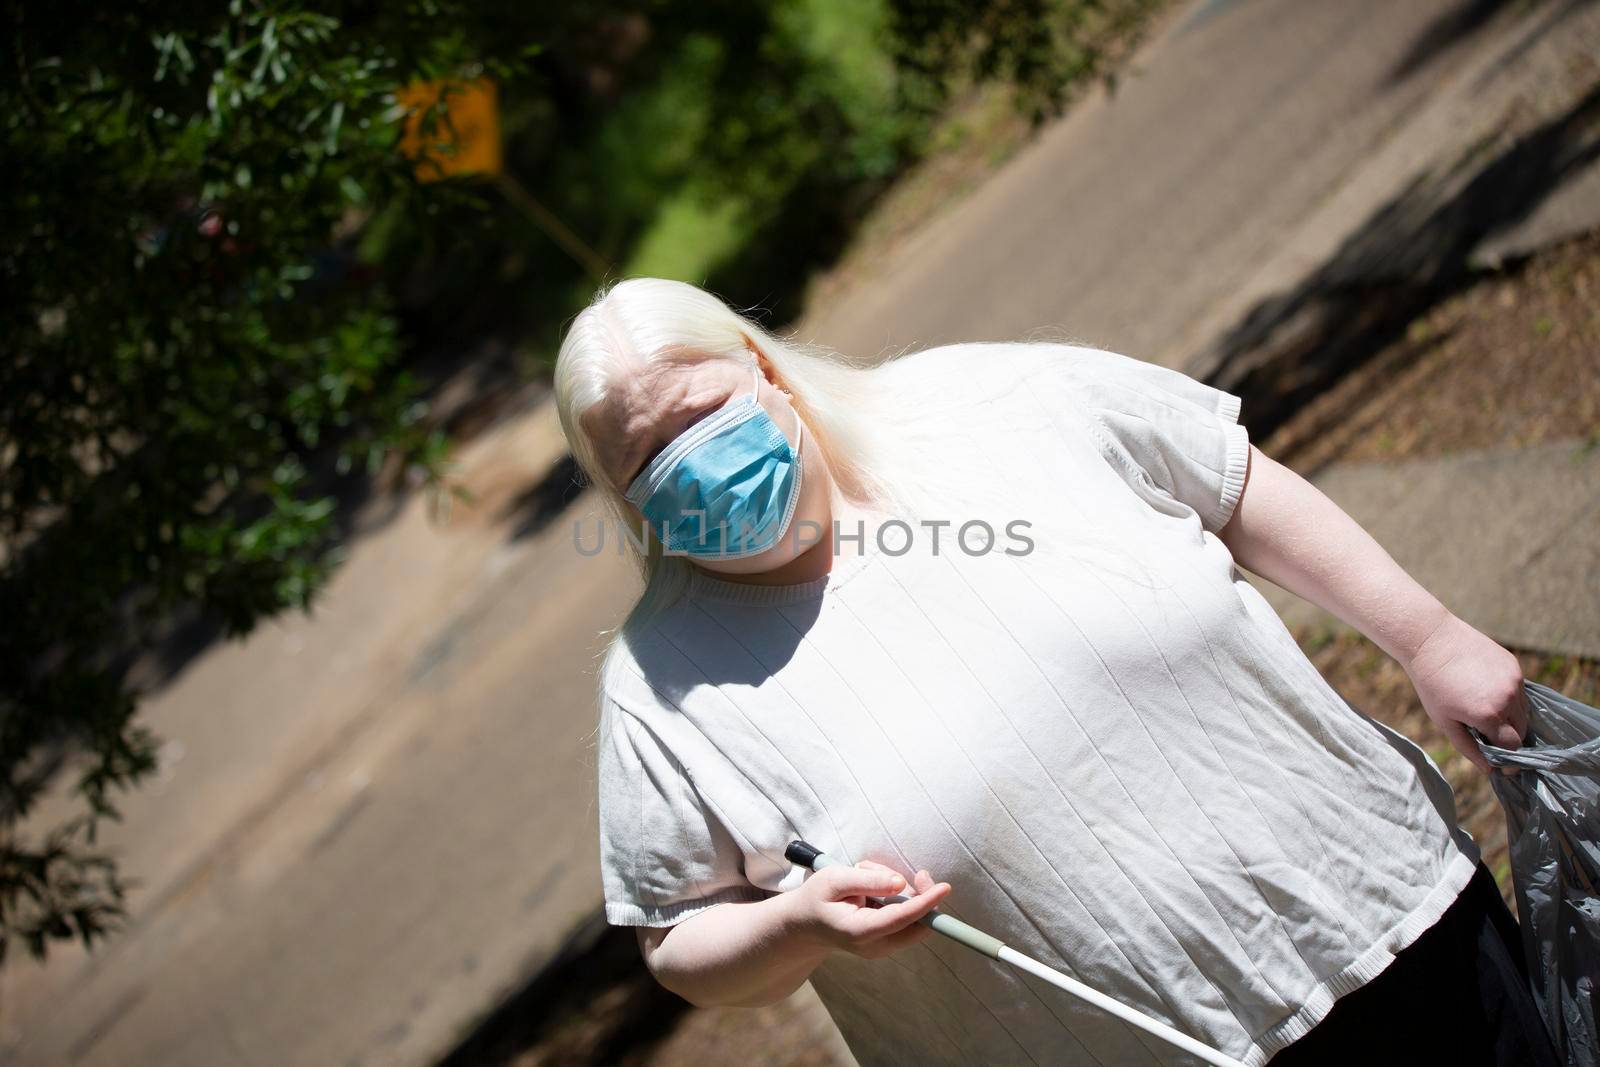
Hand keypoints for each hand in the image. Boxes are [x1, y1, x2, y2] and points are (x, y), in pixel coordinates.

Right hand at [782, 858, 950, 960]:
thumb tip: (901, 883)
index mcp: (859, 931)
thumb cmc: (816, 898)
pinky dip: (897, 899)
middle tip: (898, 872)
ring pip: (913, 918)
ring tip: (866, 877)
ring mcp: (882, 948)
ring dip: (900, 893)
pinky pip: (906, 918)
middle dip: (917, 894)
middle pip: (917, 923)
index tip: (944, 887)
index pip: (901, 918)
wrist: (805, 925)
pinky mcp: (887, 943)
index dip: (926, 902)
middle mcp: (875, 946)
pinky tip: (872, 890)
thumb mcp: (834, 879)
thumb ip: (868, 880)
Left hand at [1404, 612, 1529, 776]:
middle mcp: (1507, 698)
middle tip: (1488, 734)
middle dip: (1508, 737)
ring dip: (1510, 717)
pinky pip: (1520, 691)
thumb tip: (1491, 770)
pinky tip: (1487, 691)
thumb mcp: (1445, 721)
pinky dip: (1509, 697)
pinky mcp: (1514, 665)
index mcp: (1488, 714)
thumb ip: (1470, 748)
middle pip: (1521, 730)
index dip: (1507, 757)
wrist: (1432, 640)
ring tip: (1485, 710)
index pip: (1512, 746)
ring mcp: (1514, 680)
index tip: (1502, 763)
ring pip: (1523, 710)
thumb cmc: (1432, 685)